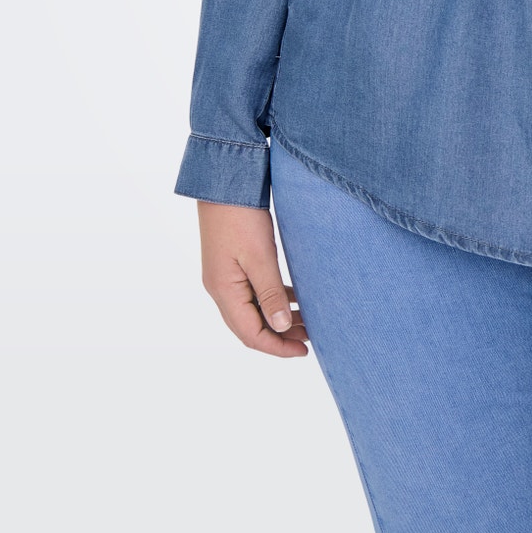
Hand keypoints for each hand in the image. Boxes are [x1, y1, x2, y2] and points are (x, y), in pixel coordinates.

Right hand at [196, 200, 309, 357]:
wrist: (223, 181)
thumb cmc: (240, 216)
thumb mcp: (260, 256)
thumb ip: (271, 293)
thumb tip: (281, 328)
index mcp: (224, 291)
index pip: (250, 334)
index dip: (277, 347)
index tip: (304, 351)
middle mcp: (221, 288)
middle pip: (250, 326)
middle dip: (280, 336)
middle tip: (310, 338)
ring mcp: (225, 276)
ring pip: (253, 309)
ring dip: (278, 317)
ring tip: (307, 320)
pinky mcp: (232, 264)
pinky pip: (253, 292)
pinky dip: (273, 298)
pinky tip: (294, 296)